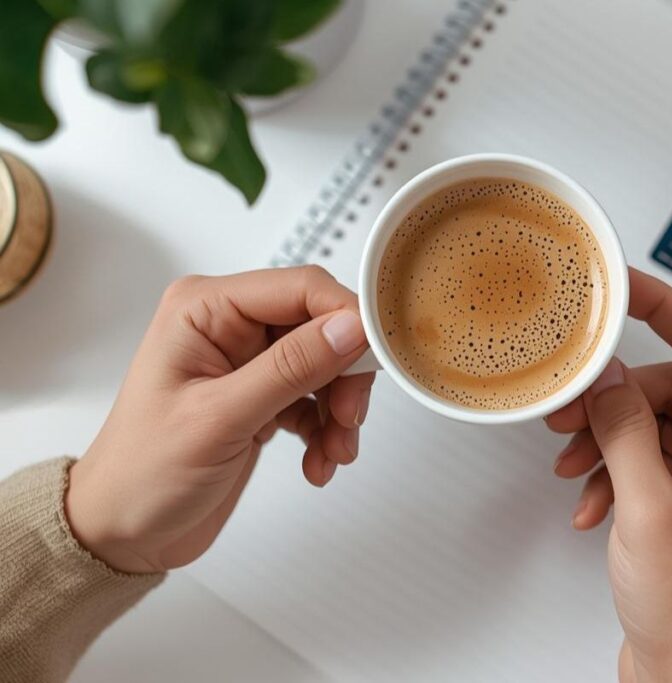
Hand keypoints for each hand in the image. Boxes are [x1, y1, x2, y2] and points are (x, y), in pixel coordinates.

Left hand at [66, 266, 375, 573]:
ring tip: (333, 452)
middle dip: (345, 376)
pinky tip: (318, 462)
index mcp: (206, 309)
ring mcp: (248, 362)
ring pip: (327, 365)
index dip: (347, 317)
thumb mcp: (221, 418)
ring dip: (340, 411)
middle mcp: (229, 327)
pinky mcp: (263, 396)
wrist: (123, 534)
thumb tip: (351, 328)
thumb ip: (291, 368)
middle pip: (321, 327)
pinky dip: (327, 431)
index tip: (377, 357)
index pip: (301, 288)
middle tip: (349, 419)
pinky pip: (317, 399)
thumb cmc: (143, 474)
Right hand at [546, 269, 671, 682]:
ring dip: (606, 444)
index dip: (663, 307)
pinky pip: (650, 461)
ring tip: (571, 470)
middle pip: (670, 388)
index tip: (622, 287)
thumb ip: (625, 431)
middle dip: (613, 402)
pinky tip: (589, 506)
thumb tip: (606, 377)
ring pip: (653, 425)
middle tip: (565, 416)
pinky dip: (614, 475)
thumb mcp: (647, 509)